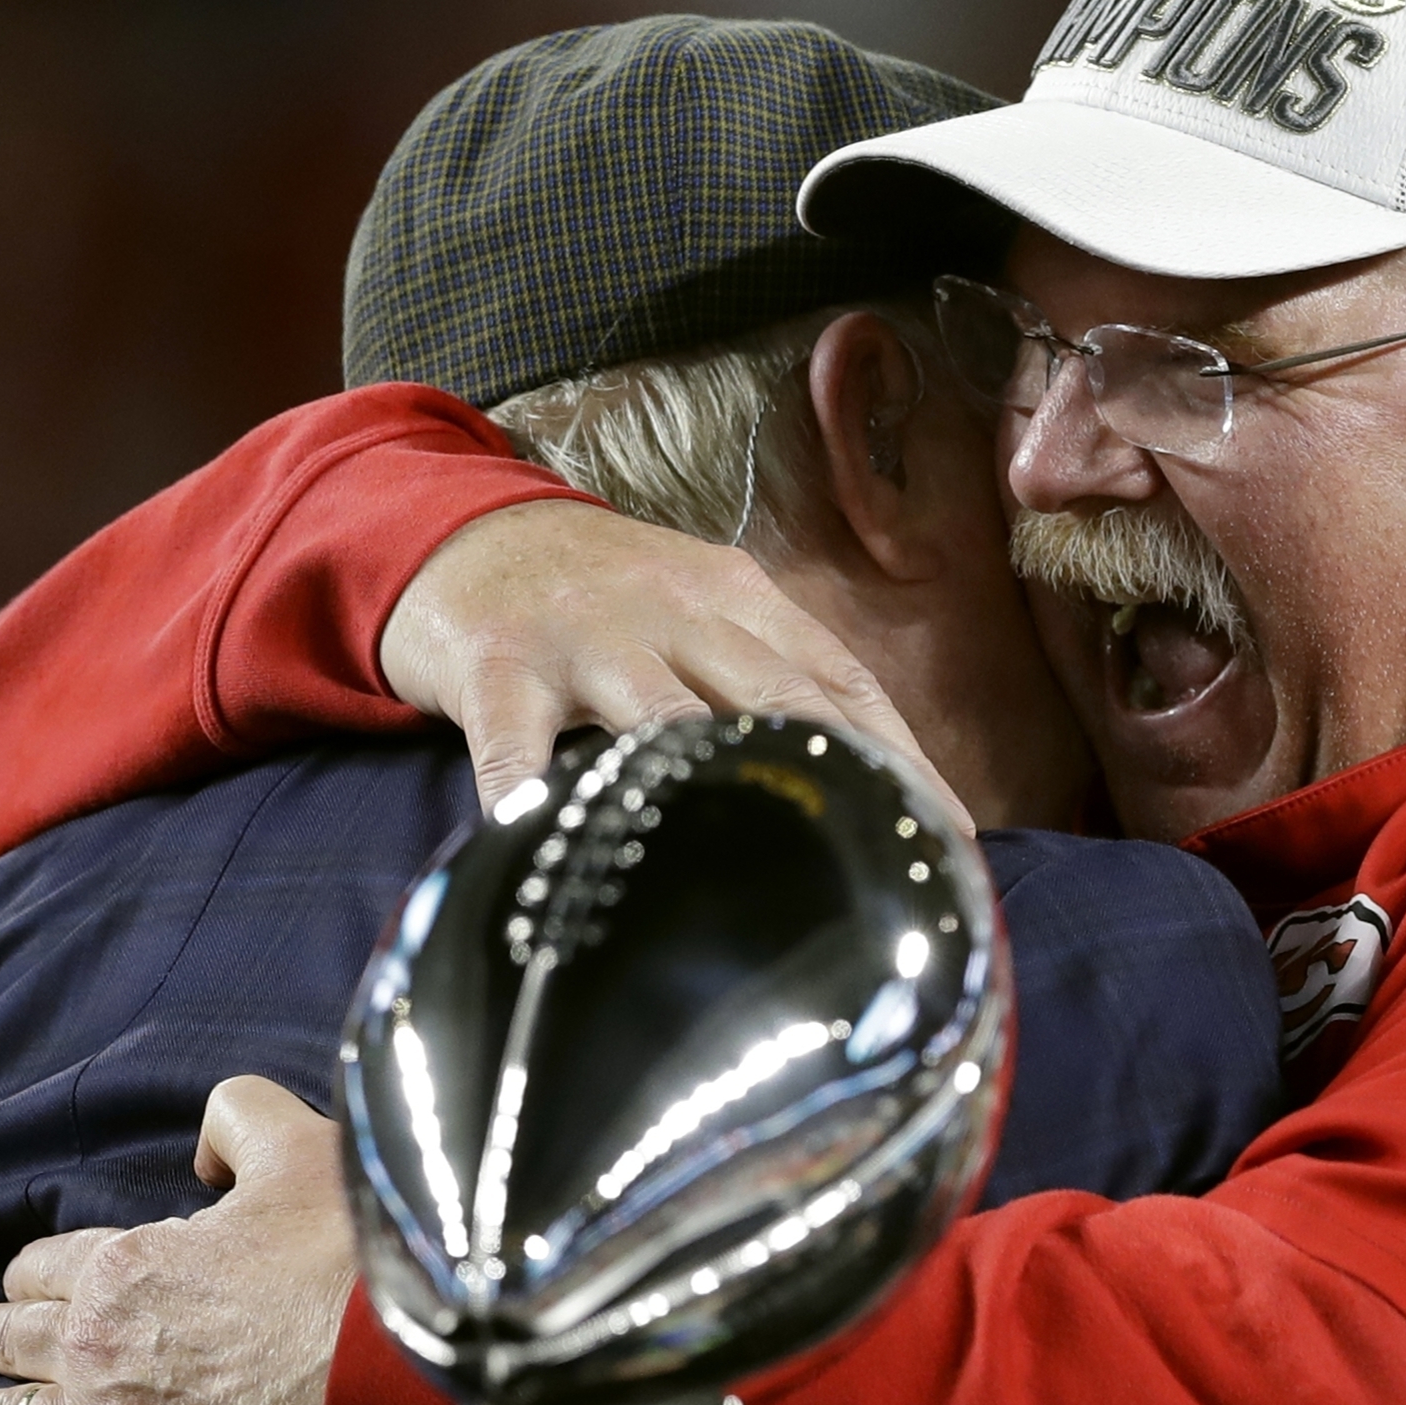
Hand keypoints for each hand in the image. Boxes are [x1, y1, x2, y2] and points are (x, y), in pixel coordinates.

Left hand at [0, 1077, 353, 1404]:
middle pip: (9, 1342)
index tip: (32, 1288)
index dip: (35, 1277)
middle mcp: (92, 1348)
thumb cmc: (347, 1261)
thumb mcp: (299, 1148)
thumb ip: (238, 1118)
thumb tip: (203, 1151)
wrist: (390, 1373)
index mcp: (123, 1266)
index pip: (42, 1268)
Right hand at [378, 496, 967, 825]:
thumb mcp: (694, 606)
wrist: (458, 532)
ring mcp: (586, 636)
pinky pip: (518, 749)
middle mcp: (673, 611)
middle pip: (777, 696)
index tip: (947, 828)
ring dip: (713, 789)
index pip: (839, 677)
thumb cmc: (596, 595)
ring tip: (767, 873)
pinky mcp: (500, 666)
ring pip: (664, 717)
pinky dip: (532, 805)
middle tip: (889, 860)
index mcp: (736, 597)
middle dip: (843, 777)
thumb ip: (762, 672)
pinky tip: (557, 865)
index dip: (900, 754)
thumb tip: (856, 779)